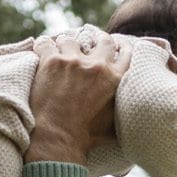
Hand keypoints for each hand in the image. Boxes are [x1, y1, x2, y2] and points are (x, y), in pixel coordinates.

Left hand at [25, 31, 128, 164]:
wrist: (57, 138)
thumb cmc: (86, 137)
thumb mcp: (115, 124)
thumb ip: (124, 110)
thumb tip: (135, 112)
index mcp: (116, 79)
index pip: (126, 52)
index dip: (120, 46)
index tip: (115, 45)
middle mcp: (97, 66)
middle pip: (103, 40)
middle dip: (97, 38)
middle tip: (90, 39)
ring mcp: (73, 61)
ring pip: (71, 39)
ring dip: (66, 44)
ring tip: (61, 50)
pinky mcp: (51, 61)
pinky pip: (45, 42)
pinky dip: (43, 45)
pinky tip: (42, 50)